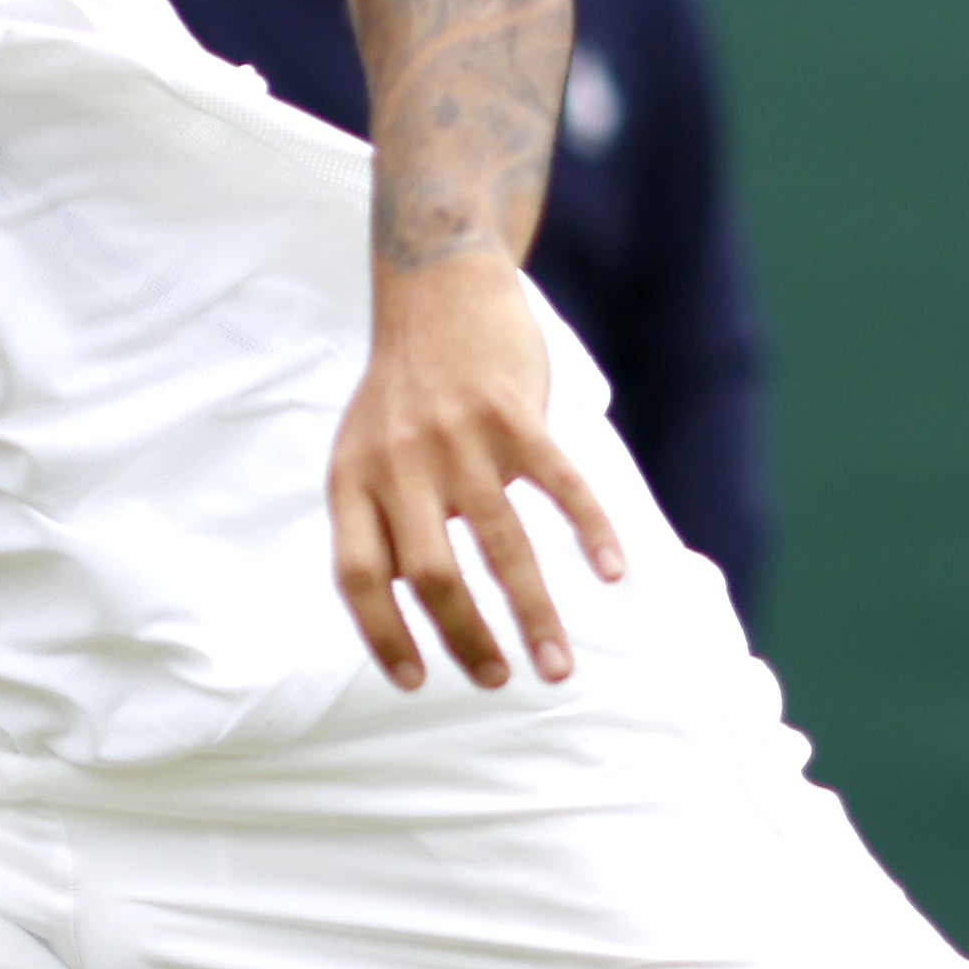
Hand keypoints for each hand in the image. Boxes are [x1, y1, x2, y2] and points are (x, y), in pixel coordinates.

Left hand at [334, 252, 628, 691]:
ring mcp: (460, 440)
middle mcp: (401, 465)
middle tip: (499, 679)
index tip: (415, 681)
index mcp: (354, 480)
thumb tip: (408, 604)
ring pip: (502, 546)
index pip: (359, 577)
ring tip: (557, 667)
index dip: (382, 635)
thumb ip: (376, 519)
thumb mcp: (361, 449)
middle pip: (430, 576)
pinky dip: (590, 532)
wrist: (437, 287)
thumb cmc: (403, 387)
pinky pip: (559, 487)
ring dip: (534, 614)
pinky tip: (614, 573)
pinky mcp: (515, 415)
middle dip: (467, 639)